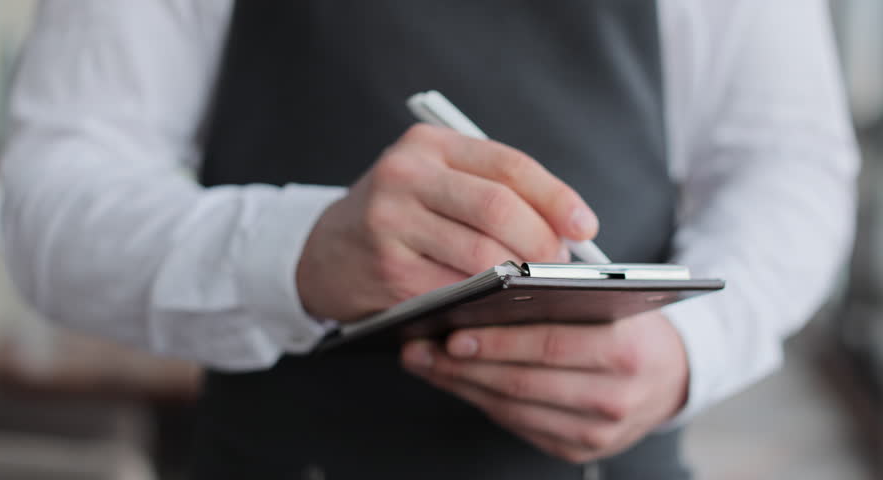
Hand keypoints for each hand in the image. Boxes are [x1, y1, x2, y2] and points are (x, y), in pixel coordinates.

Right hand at [296, 124, 597, 320]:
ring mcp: (391, 221)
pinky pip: (455, 290)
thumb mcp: (433, 183)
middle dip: (541, 243)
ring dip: (519, 277)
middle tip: (559, 266)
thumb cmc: (396, 217)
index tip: (585, 226)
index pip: (508, 165)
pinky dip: (485, 303)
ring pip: (481, 254)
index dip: (555, 197)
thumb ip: (489, 192)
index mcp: (429, 145)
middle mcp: (406, 174)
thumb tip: (565, 230)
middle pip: (498, 208)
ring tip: (535, 286)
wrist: (323, 252)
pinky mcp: (387, 268)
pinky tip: (496, 306)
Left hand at [401, 311, 688, 462]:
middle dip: (463, 365)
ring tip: (425, 361)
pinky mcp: (579, 450)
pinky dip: (481, 401)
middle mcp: (616, 396)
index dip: (497, 341)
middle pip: (523, 382)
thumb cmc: (628, 325)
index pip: (550, 344)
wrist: (670, 374)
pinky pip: (518, 425)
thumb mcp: (609, 298)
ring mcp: (598, 431)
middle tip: (420, 347)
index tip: (451, 331)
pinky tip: (456, 381)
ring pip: (513, 408)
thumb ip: (559, 293)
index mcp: (627, 348)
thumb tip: (487, 292)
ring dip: (461, 385)